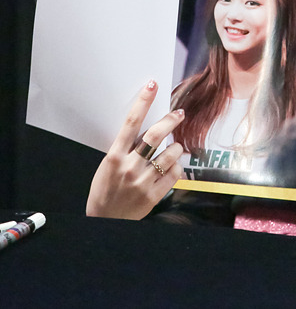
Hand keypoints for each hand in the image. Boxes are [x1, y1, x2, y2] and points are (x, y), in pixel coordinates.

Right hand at [86, 80, 184, 219]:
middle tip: (179, 114)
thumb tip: (147, 126)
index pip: (130, 123)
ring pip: (171, 154)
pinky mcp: (154, 195)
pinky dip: (177, 167)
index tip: (152, 85)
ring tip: (174, 149)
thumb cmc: (106, 189)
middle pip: (155, 135)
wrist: (104, 222)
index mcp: (114, 157)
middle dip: (170, 120)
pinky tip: (172, 167)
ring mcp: (142, 181)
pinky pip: (175, 173)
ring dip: (176, 148)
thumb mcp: (108, 165)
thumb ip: (125, 148)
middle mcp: (128, 167)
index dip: (142, 101)